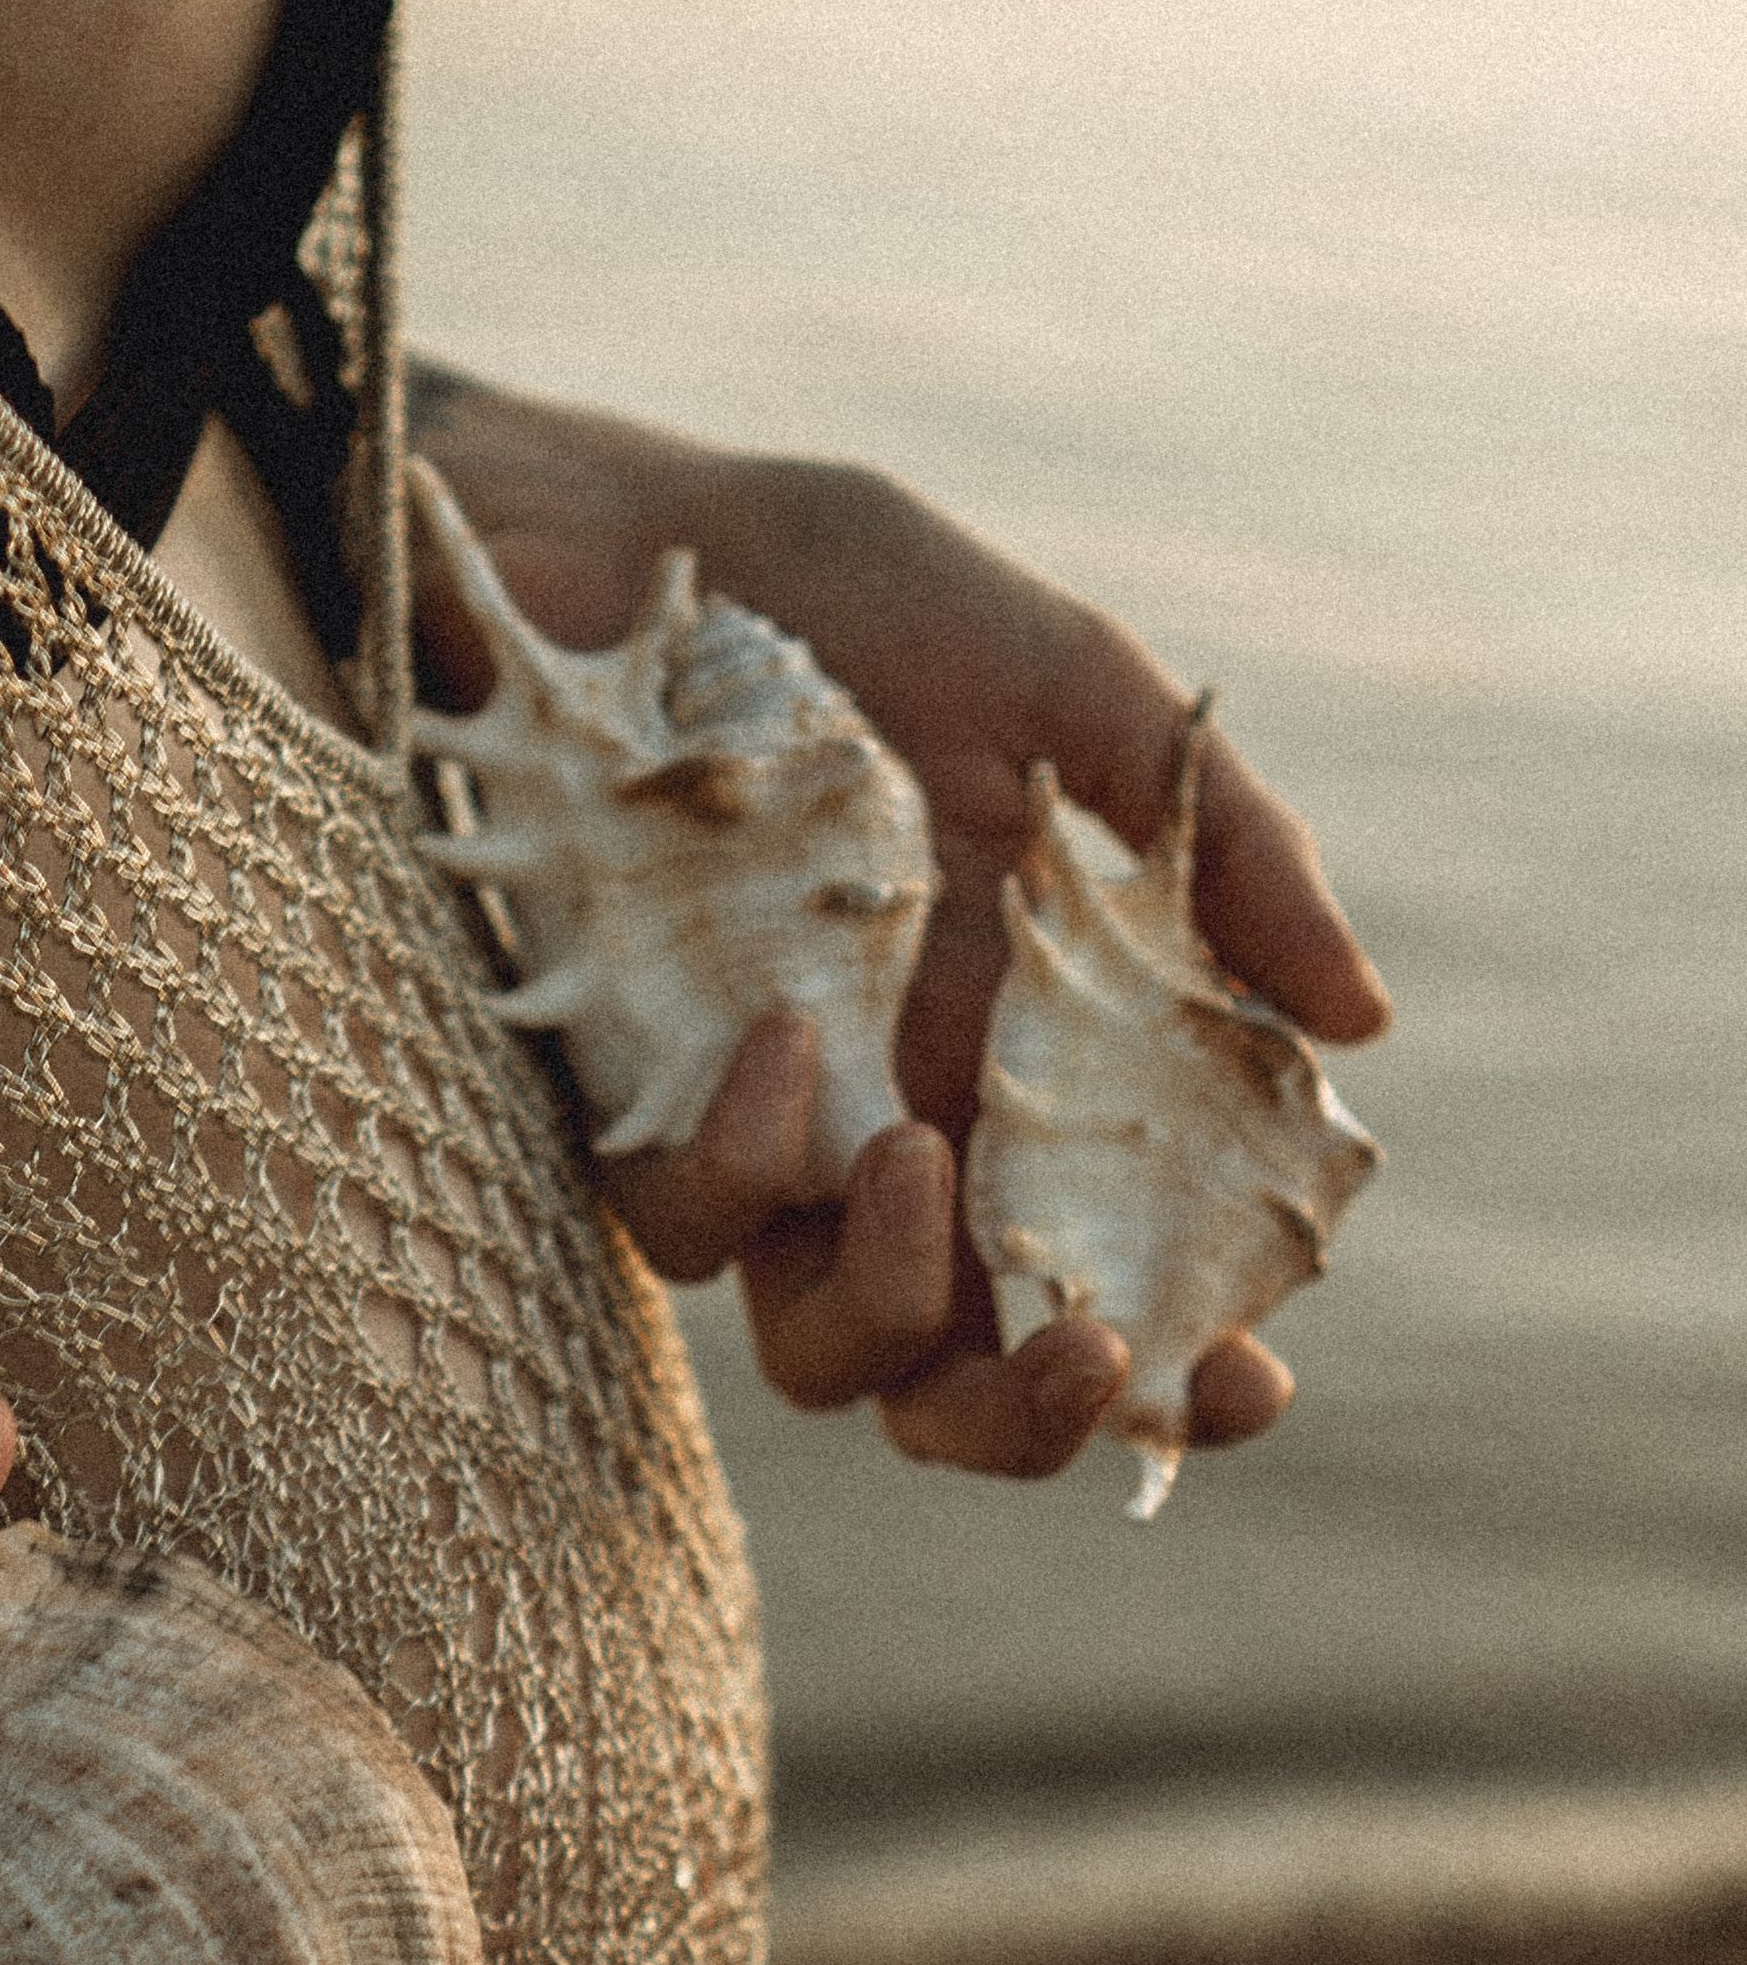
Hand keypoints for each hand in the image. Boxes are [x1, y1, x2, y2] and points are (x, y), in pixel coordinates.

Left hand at [410, 379, 1390, 1477]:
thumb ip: (1225, 855)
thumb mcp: (1072, 695)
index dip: (1177, 1374)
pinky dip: (746, 1155)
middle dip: (1030, 1421)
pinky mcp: (626, 1109)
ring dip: (893, 1300)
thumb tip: (1357, 1021)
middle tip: (1090, 1353)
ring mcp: (759, 1144)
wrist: (607, 543)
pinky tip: (784, 1029)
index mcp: (1025, 1083)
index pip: (1109, 1286)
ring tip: (915, 1153)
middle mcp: (894, 1146)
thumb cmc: (848, 608)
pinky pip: (688, 1221)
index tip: (1248, 1372)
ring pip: (820, 1354)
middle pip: (954, 1391)